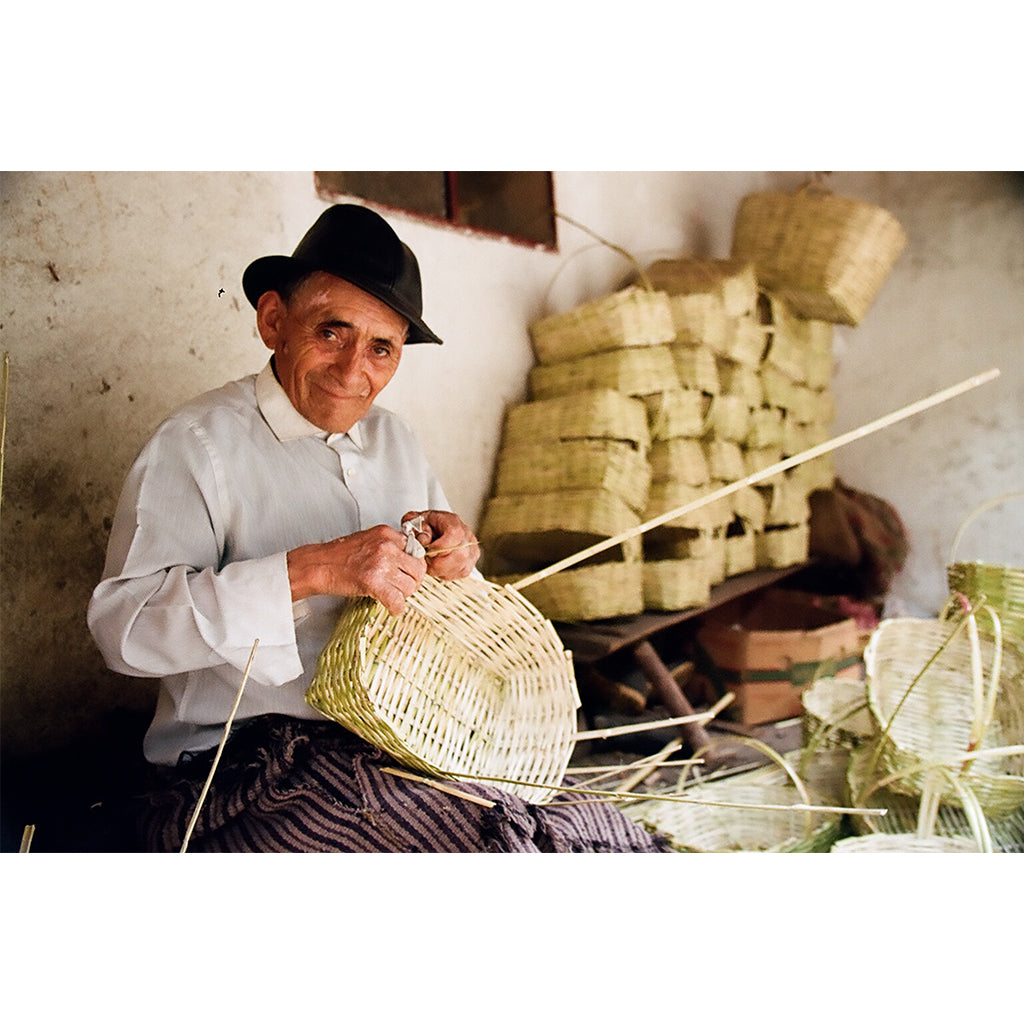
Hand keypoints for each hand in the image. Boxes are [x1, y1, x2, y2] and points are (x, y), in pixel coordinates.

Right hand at [287, 524, 426, 615]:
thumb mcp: (369, 540)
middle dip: (413, 582)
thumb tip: (409, 560)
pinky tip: (392, 608)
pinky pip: (397, 600)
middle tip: (403, 588)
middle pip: (418, 570)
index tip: (408, 573)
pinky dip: (396, 608)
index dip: (413, 566)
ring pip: (409, 586)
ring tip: (393, 596)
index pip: (416, 551)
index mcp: (387, 534)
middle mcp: (386, 547)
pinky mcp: (373, 582)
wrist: (319, 565)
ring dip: (403, 595)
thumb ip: (390, 546)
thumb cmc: (340, 555)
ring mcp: (380, 564)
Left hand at [401, 510, 478, 580]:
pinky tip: (439, 566)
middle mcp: (466, 535)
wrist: (433, 528)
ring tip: (431, 562)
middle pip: (460, 555)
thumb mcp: (414, 521)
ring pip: (460, 567)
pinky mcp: (470, 563)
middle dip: (438, 562)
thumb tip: (424, 540)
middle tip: (427, 559)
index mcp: (452, 522)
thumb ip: (415, 528)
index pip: (455, 534)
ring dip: (441, 570)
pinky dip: (446, 574)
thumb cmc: (424, 526)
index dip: (441, 547)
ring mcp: (471, 550)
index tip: (429, 551)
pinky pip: (459, 574)